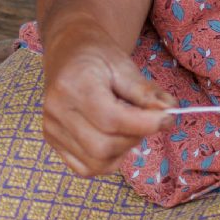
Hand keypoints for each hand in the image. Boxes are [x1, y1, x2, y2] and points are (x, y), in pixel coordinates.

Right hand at [42, 36, 172, 178]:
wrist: (68, 52)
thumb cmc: (97, 55)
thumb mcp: (124, 64)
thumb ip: (145, 91)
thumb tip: (168, 112)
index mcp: (73, 84)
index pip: (111, 119)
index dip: (144, 124)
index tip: (167, 118)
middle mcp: (56, 110)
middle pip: (103, 146)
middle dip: (134, 138)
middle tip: (147, 121)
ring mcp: (51, 128)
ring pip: (97, 162)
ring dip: (123, 150)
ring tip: (128, 126)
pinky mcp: (52, 140)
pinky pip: (86, 168)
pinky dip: (107, 160)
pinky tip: (113, 138)